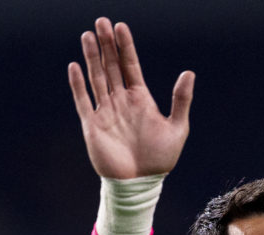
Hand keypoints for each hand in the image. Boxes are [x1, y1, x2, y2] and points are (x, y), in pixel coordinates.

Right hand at [67, 18, 193, 178]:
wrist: (140, 184)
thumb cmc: (160, 160)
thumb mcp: (177, 128)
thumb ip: (181, 100)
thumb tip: (189, 72)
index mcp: (140, 99)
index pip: (130, 65)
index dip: (125, 46)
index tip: (120, 26)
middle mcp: (121, 101)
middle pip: (111, 66)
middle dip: (106, 44)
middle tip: (101, 21)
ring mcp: (106, 112)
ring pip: (97, 78)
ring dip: (92, 57)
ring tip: (88, 35)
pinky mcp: (93, 126)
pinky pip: (83, 101)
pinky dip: (78, 85)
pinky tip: (75, 66)